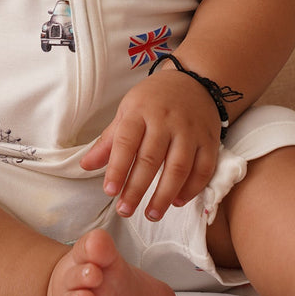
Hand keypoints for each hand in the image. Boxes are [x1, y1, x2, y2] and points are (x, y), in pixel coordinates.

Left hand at [80, 67, 221, 221]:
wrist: (192, 81)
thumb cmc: (153, 100)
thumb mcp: (127, 112)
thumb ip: (109, 141)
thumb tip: (86, 166)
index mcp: (140, 112)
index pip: (126, 142)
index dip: (117, 168)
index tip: (110, 192)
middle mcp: (166, 120)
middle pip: (150, 159)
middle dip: (136, 188)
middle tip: (125, 210)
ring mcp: (189, 130)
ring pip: (178, 167)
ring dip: (164, 194)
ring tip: (151, 214)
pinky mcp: (209, 140)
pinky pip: (203, 168)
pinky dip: (191, 188)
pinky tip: (177, 201)